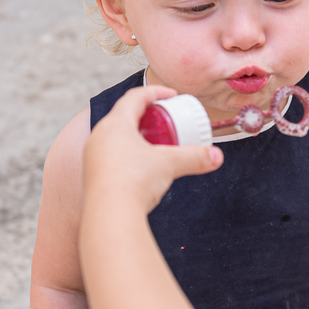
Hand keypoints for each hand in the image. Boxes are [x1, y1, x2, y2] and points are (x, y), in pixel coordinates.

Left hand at [82, 86, 223, 213]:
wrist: (109, 215)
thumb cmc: (134, 182)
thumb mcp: (170, 165)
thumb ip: (194, 157)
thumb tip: (217, 156)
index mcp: (115, 125)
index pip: (135, 98)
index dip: (156, 93)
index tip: (172, 97)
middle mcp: (99, 136)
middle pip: (124, 116)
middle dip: (147, 115)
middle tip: (166, 121)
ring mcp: (93, 156)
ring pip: (116, 137)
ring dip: (136, 136)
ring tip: (156, 144)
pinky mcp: (92, 174)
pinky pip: (111, 155)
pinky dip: (128, 154)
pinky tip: (141, 166)